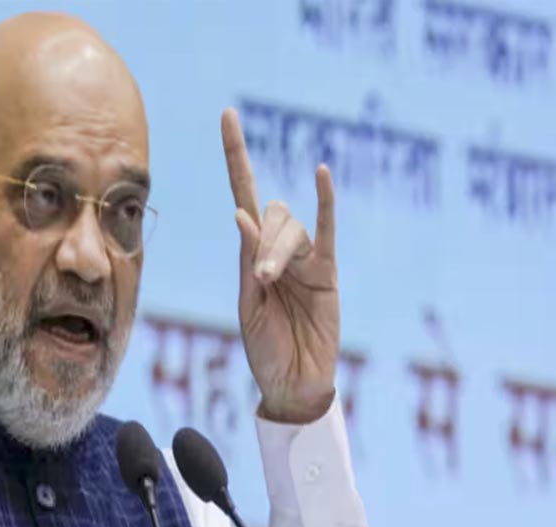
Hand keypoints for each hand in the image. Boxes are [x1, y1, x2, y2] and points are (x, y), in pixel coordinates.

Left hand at [221, 108, 339, 423]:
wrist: (292, 383)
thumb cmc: (266, 349)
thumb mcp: (249, 307)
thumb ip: (248, 263)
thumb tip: (242, 215)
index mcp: (251, 256)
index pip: (243, 195)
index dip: (236, 156)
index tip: (228, 114)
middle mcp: (278, 250)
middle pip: (272, 214)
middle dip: (265, 243)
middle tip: (264, 281)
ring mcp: (305, 260)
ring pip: (292, 228)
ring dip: (279, 250)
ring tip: (273, 284)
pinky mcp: (328, 274)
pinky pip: (327, 232)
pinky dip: (325, 204)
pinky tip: (321, 175)